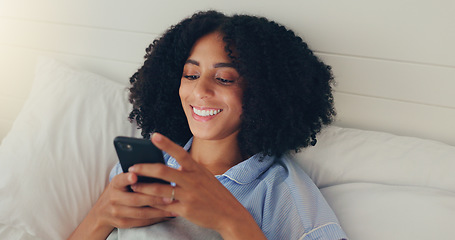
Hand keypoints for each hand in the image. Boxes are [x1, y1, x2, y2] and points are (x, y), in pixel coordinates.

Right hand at [93, 171, 174, 228]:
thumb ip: (133, 176)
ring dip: (159, 211)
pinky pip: (142, 222)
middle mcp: (114, 198)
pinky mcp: (123, 223)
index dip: (127, 178)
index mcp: (115, 184)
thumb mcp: (121, 181)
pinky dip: (156, 218)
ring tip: (173, 207)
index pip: (120, 180)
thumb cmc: (119, 191)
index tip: (134, 176)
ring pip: (141, 213)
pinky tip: (167, 215)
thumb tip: (155, 169)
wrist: (102, 212)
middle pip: (135, 199)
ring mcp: (117, 212)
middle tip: (170, 197)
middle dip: (154, 199)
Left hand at [128, 133, 265, 238]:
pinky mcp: (185, 210)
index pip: (180, 152)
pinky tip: (144, 202)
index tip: (153, 136)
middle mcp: (192, 180)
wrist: (229, 214)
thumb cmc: (214, 193)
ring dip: (143, 187)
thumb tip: (167, 166)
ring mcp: (189, 196)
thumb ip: (187, 171)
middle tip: (132, 168)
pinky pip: (164, 206)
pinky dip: (152, 203)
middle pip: (163, 171)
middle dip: (144, 168)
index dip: (166, 144)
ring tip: (134, 185)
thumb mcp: (204, 177)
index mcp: (196, 169)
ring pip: (159, 190)